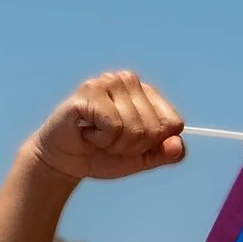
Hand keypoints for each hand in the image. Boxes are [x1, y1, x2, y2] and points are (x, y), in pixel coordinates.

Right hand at [30, 71, 184, 182]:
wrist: (64, 161)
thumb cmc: (101, 155)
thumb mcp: (140, 158)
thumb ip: (164, 153)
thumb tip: (179, 145)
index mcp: (146, 92)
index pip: (173, 123)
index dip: (153, 144)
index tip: (130, 143)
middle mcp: (129, 80)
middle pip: (154, 129)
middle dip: (132, 147)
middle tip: (108, 142)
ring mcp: (109, 82)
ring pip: (135, 128)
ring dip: (114, 144)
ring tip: (97, 137)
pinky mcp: (90, 92)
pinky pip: (114, 126)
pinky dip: (101, 139)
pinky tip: (87, 132)